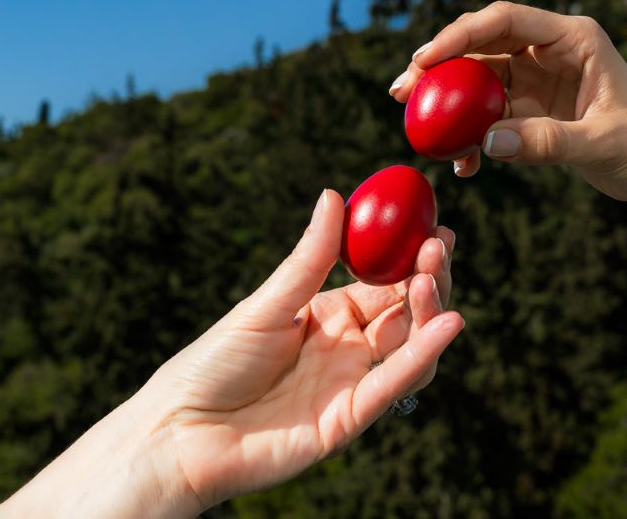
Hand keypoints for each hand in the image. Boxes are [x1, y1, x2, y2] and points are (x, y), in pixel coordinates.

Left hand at [152, 189, 460, 510]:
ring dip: (431, 312)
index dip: (414, 257)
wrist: (179, 432)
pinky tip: (447, 324)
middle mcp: (349, 349)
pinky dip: (424, 354)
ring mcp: (351, 384)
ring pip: (410, 347)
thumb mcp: (267, 302)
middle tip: (438, 247)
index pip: (387, 282)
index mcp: (330, 315)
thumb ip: (310, 257)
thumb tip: (333, 196)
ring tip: (432, 278)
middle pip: (407, 312)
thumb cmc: (212, 363)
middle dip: (429, 278)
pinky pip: (394, 383)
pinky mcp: (349, 420)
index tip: (437, 227)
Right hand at [390, 1, 626, 203]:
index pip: (506, 20)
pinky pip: (490, 113)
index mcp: (573, 37)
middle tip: (402, 89)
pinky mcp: (533, 107)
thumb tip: (486, 145)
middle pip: (483, 43)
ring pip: (479, 78)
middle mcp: (551, 50)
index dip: (461, 34)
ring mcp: (539, 78)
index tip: (426, 58)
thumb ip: (548, 142)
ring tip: (414, 124)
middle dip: (440, 64)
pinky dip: (472, 133)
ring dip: (447, 99)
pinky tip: (462, 163)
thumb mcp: (602, 144)